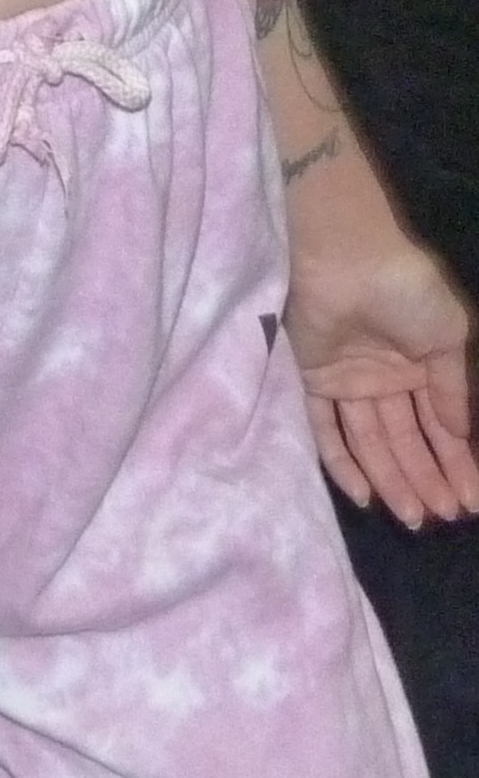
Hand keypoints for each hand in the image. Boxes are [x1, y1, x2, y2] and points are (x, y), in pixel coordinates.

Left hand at [286, 233, 478, 528]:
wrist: (349, 259)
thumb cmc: (407, 292)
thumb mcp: (448, 337)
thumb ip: (453, 391)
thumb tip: (459, 436)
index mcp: (424, 364)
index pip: (442, 425)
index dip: (458, 463)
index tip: (470, 502)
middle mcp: (388, 377)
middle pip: (408, 439)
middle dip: (427, 478)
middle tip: (443, 518)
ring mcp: (351, 381)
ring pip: (373, 441)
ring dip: (392, 478)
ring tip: (413, 517)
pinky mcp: (315, 380)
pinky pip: (327, 429)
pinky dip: (342, 462)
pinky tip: (364, 495)